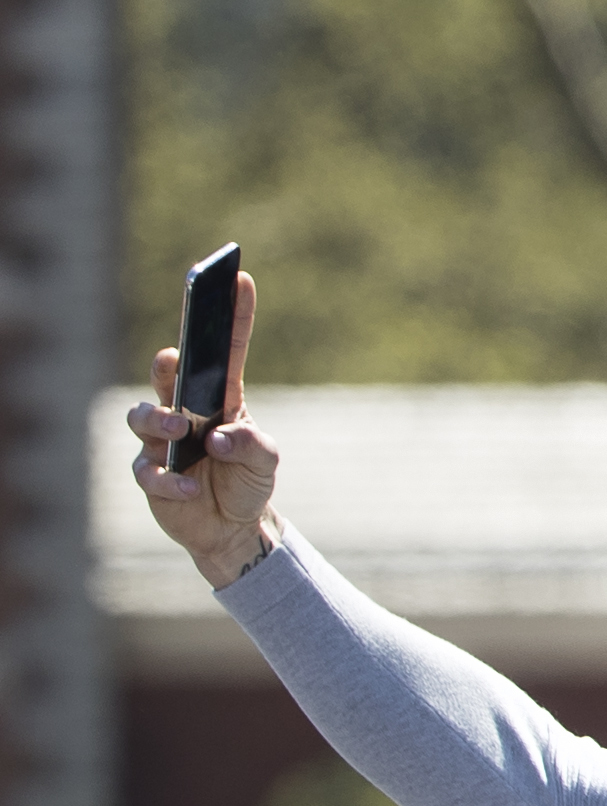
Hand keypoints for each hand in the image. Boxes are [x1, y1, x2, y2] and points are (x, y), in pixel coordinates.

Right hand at [127, 270, 281, 586]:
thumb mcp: (265, 461)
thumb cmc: (248, 481)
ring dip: (157, 420)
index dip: (232, 315)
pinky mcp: (151, 474)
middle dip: (165, 364)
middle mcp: (185, 412)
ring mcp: (162, 442)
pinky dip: (169, 481)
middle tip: (171, 358)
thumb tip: (217, 438)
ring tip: (179, 431)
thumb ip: (250, 444)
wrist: (232, 527)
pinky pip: (148, 471)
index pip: (226, 351)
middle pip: (166, 376)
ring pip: (141, 416)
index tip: (238, 278)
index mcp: (220, 399)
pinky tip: (190, 489)